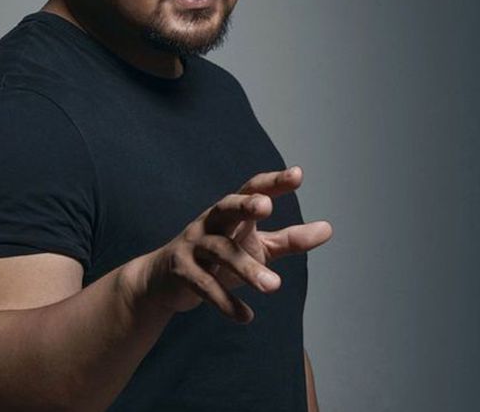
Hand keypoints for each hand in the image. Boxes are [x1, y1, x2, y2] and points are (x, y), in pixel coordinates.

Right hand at [137, 167, 331, 323]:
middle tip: (266, 207)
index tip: (298, 174)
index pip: (251, 190)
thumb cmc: (217, 256)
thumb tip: (328, 228)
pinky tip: (246, 317)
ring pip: (220, 251)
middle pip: (226, 207)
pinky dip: (225, 300)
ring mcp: (193, 245)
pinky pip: (204, 284)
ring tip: (274, 286)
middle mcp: (210, 221)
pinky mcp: (181, 271)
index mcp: (230, 212)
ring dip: (246, 268)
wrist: (164, 280)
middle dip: (244, 205)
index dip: (273, 182)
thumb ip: (289, 239)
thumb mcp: (255, 245)